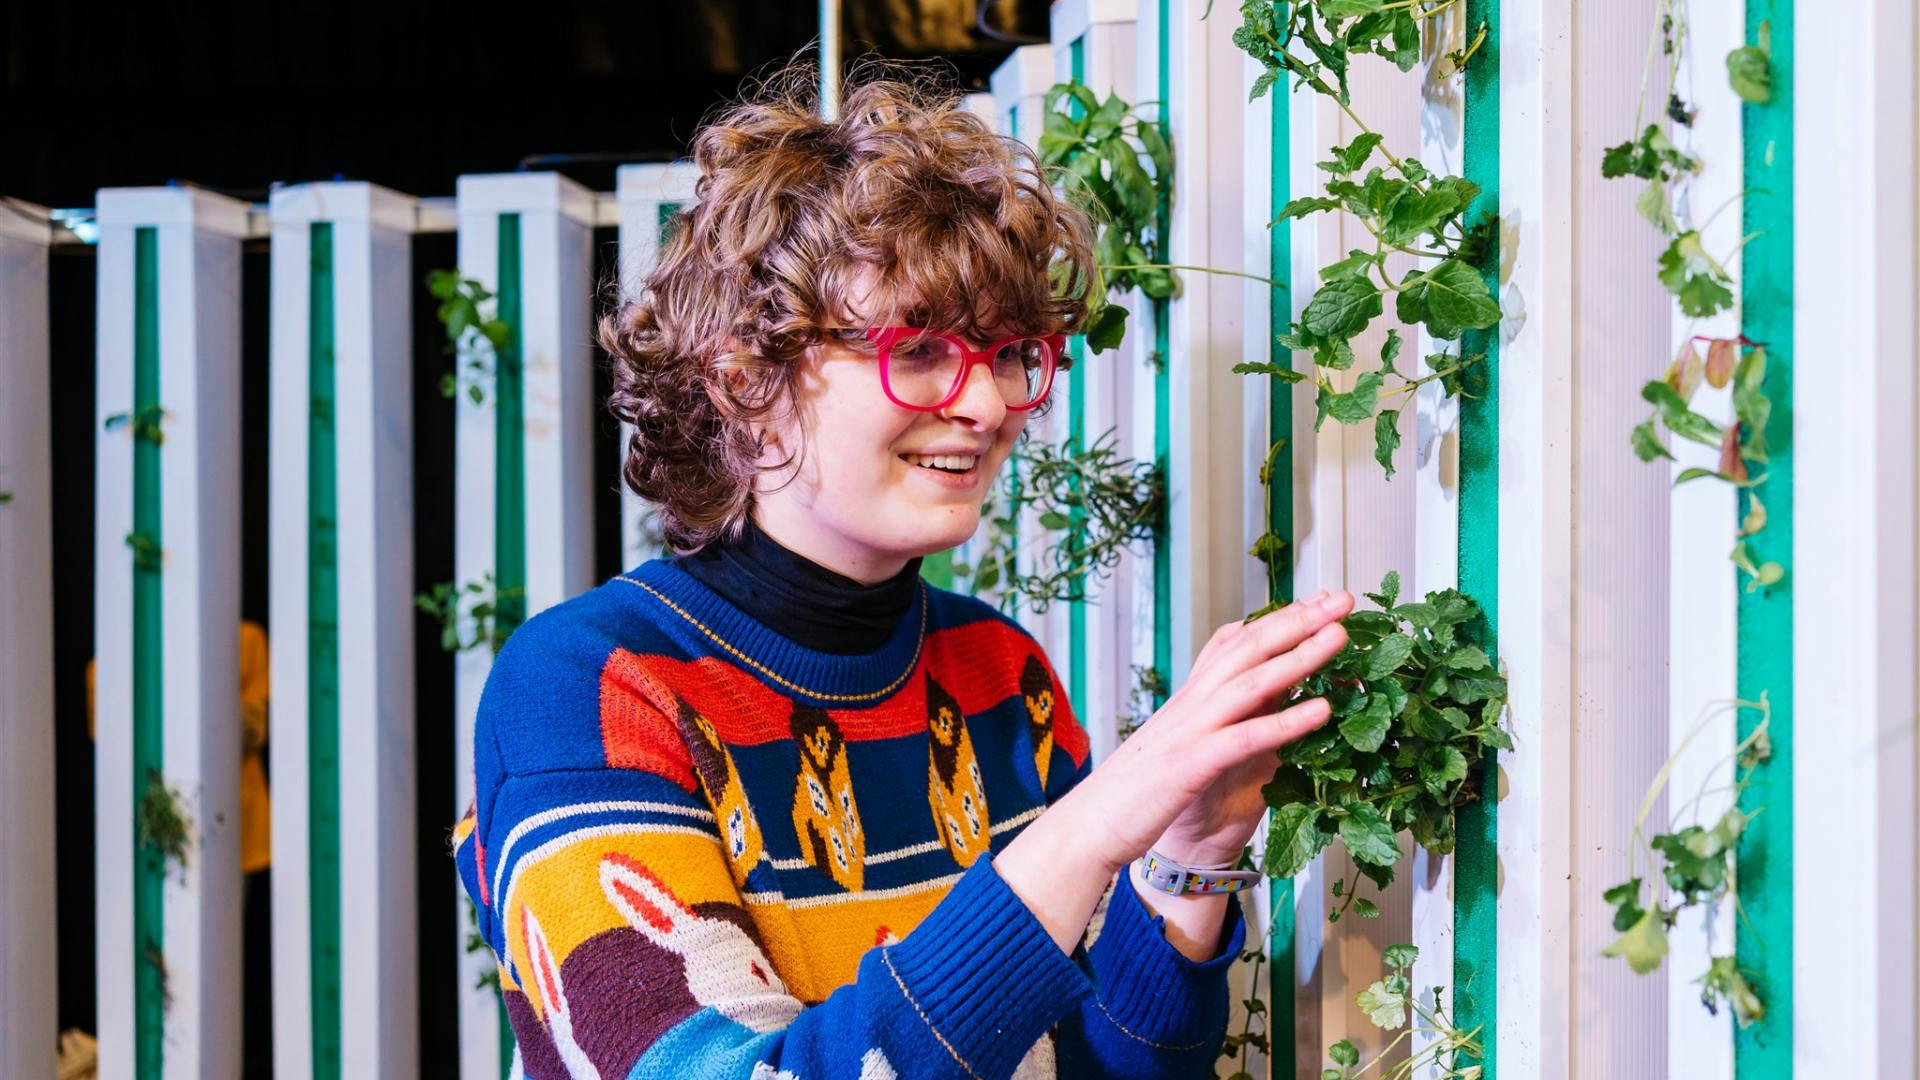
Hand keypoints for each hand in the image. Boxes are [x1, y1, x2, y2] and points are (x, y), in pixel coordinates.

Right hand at [1066, 591, 1351, 873]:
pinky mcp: (1192, 766)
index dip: (1276, 620)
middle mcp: (1190, 705)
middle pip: (1248, 649)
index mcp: (1189, 700)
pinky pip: (1246, 737)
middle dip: (1297, 620)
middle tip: (1341, 599)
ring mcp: (1191, 731)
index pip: (1234, 645)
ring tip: (1339, 635)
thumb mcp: (1180, 748)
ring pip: (1252, 682)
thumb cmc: (1136, 796)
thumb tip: (1247, 714)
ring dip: (1300, 656)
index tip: (1316, 601)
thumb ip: (1213, 723)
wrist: (1088, 827)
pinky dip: (1286, 720)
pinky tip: (1321, 709)